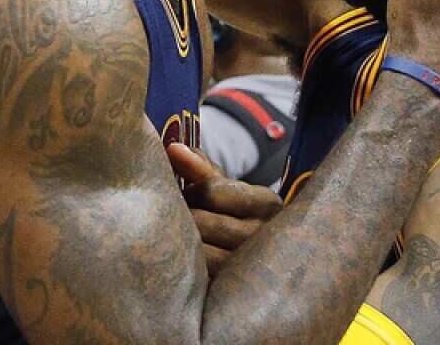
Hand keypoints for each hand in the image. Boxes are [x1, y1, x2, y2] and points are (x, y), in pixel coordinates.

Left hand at [168, 143, 281, 275]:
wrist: (259, 260)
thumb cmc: (233, 213)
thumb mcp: (224, 187)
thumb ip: (198, 167)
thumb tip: (172, 148)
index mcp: (266, 203)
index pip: (211, 191)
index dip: (190, 191)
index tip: (188, 195)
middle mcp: (264, 236)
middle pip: (202, 222)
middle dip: (183, 217)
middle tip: (178, 218)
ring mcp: (251, 267)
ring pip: (200, 254)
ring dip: (182, 244)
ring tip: (180, 239)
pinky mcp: (235, 291)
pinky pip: (201, 279)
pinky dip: (186, 269)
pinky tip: (183, 263)